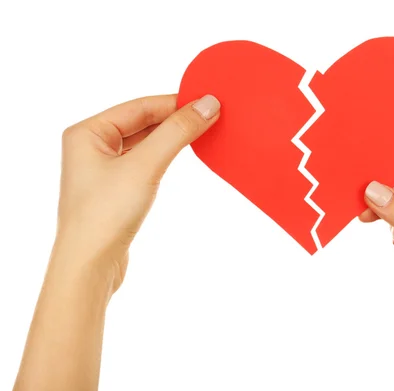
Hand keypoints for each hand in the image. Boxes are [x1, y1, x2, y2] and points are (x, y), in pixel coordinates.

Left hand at [14, 94, 220, 390]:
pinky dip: (165, 156)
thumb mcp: (146, 166)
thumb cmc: (103, 216)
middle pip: (143, 122)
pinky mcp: (115, 190)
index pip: (140, 106)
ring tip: (201, 133)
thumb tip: (206, 104)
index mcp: (87, 132)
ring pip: (145, 142)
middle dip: (175, 119)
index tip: (207, 102)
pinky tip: (180, 157)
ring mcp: (102, 170)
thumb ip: (177, 132)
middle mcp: (91, 147)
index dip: (176, 102)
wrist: (89, 267)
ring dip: (171, 138)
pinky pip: (145, 162)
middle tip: (210, 117)